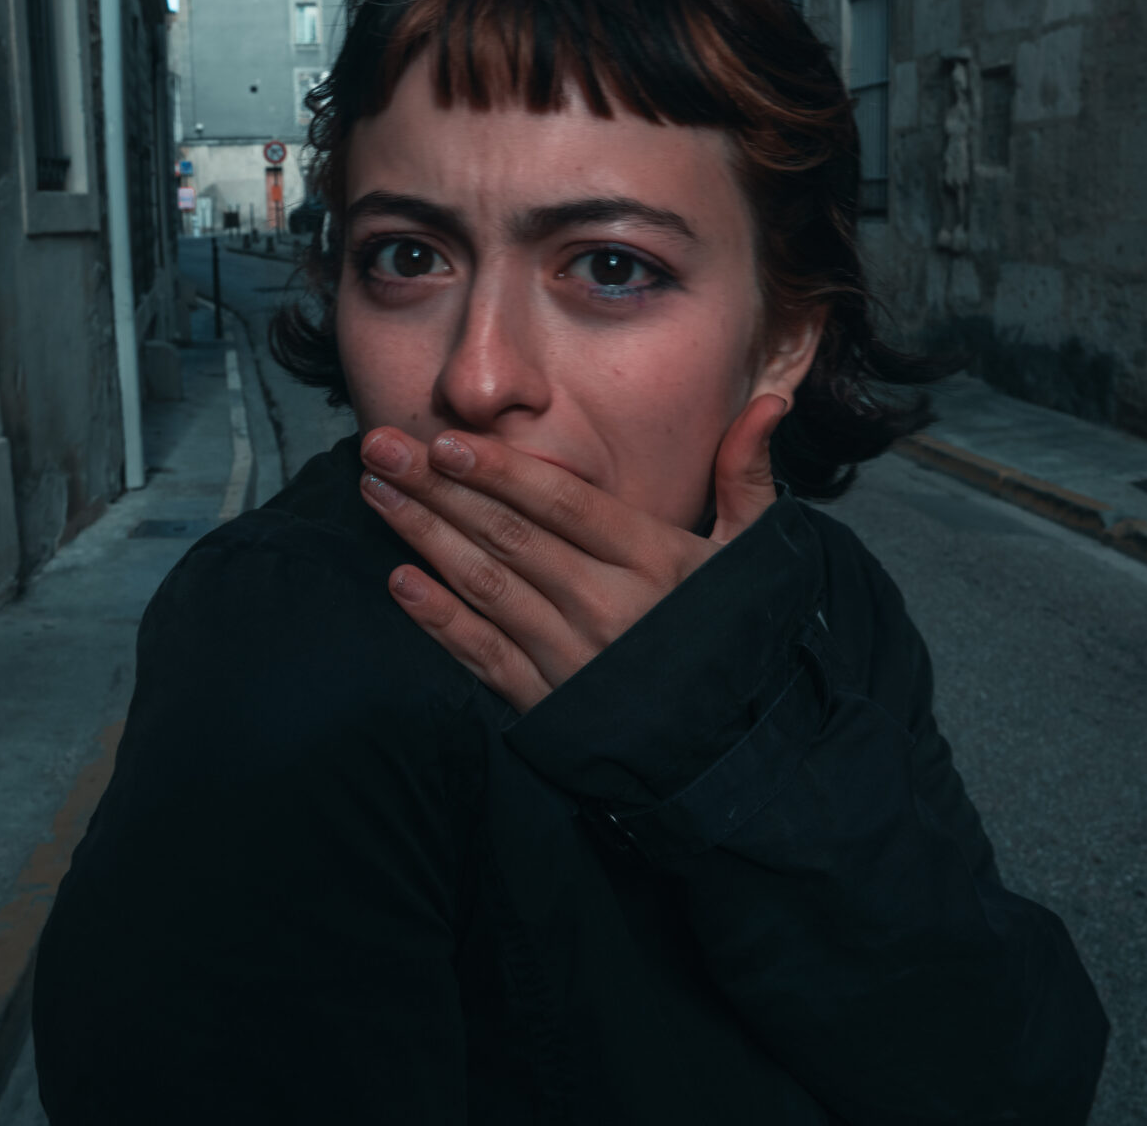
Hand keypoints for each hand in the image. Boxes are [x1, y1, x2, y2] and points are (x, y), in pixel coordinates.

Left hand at [357, 394, 789, 712]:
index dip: (501, 471)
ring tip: (375, 493)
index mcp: (655, 559)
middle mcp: (610, 605)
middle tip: (378, 446)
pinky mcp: (551, 705)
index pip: (564, 503)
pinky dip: (439, 622)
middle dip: (436, 488)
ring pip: (486, 587)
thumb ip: (746, 474)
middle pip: (509, 536)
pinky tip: (399, 584)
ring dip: (423, 537)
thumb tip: (772, 401)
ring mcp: (575, 658)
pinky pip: (484, 657)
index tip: (445, 441)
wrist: (741, 746)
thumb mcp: (753, 553)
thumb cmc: (740, 633)